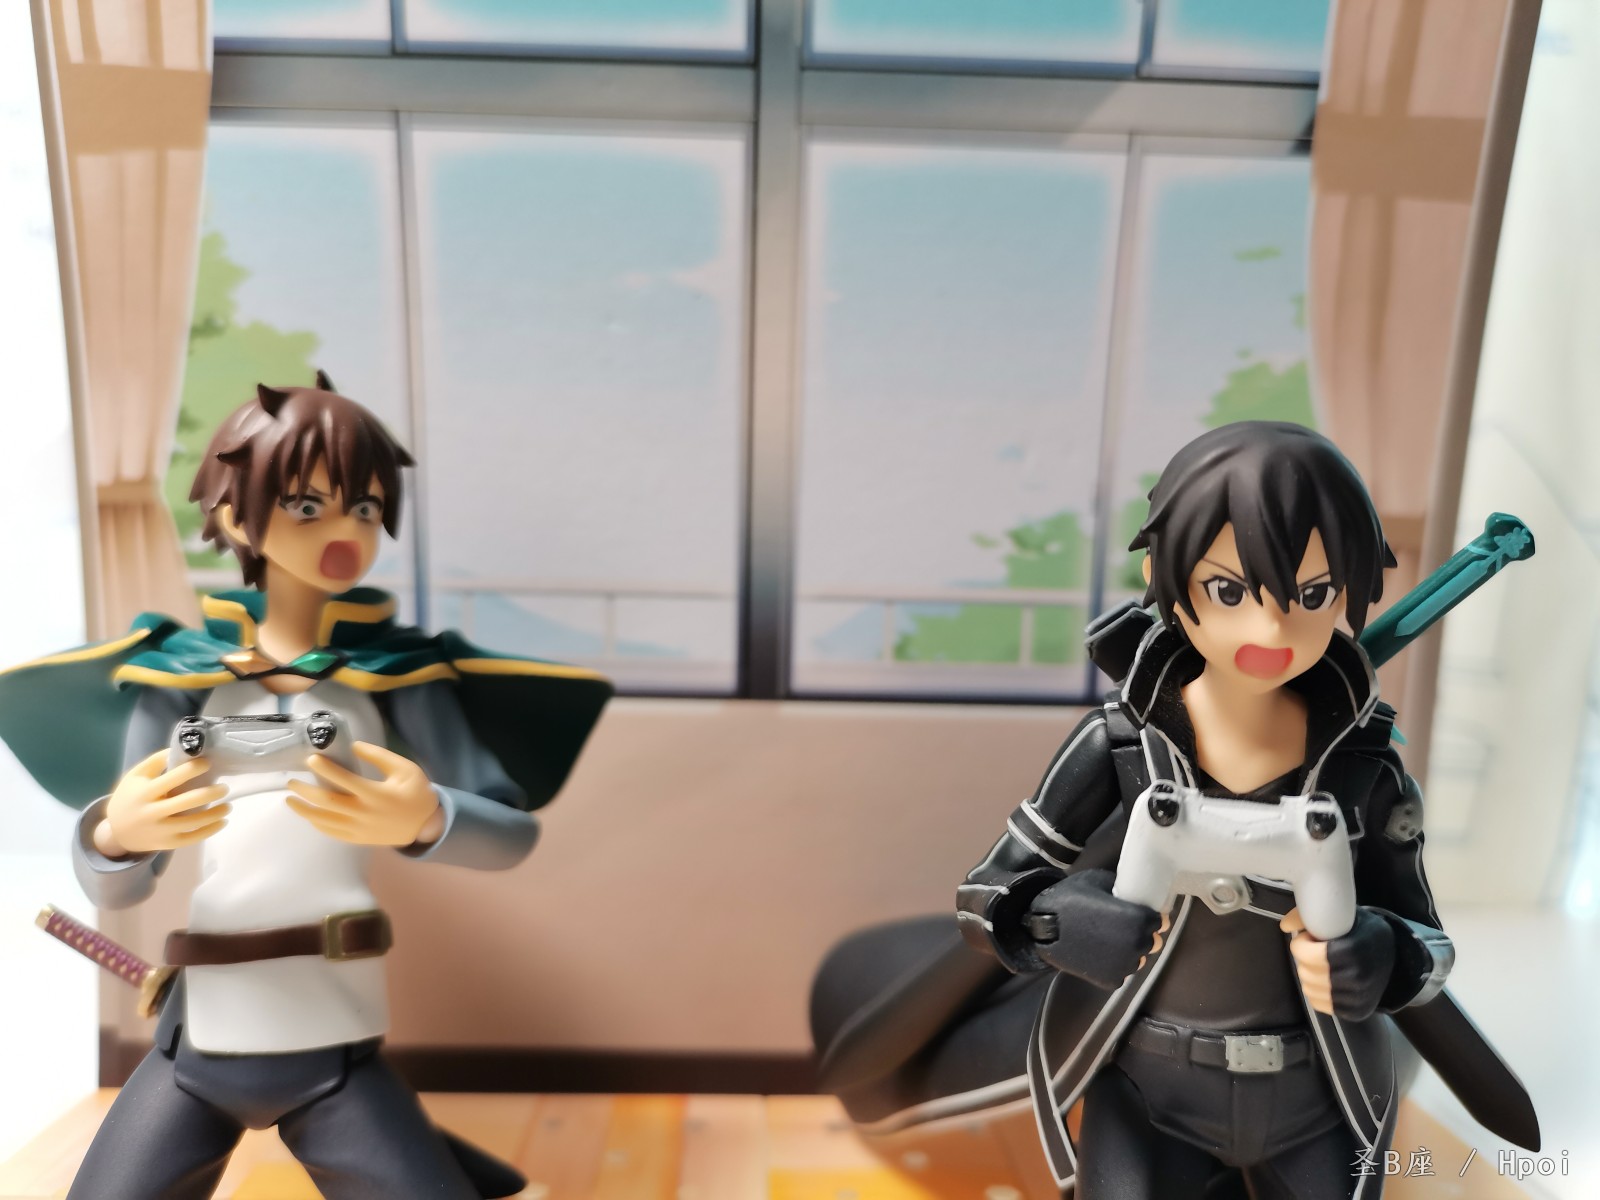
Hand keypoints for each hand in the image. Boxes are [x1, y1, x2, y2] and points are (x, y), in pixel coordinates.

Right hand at [96, 749, 229, 858]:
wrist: (116, 832)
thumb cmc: (130, 797)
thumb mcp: (135, 776)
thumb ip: (156, 761)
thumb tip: (183, 748)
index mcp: (144, 792)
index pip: (172, 778)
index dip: (193, 769)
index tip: (208, 763)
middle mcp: (152, 812)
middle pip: (187, 801)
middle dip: (210, 793)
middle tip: (224, 787)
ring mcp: (160, 830)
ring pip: (193, 823)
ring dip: (215, 813)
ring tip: (228, 805)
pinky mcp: (167, 844)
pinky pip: (192, 838)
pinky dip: (210, 830)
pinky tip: (222, 821)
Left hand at [285, 741, 442, 847]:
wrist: (425, 825)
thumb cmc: (416, 793)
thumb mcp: (405, 769)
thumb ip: (379, 756)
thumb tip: (353, 746)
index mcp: (376, 794)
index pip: (343, 780)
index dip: (324, 769)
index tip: (310, 759)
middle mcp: (364, 813)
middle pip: (326, 802)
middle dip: (305, 791)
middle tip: (292, 781)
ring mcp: (359, 829)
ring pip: (324, 821)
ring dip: (303, 810)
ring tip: (290, 799)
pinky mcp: (357, 839)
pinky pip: (331, 832)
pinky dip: (317, 823)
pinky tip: (309, 815)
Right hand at [1029, 869, 1166, 988]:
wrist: (1042, 927)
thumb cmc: (1070, 899)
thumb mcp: (1099, 882)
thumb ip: (1121, 890)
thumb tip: (1130, 893)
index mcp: (1138, 920)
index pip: (1160, 921)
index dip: (1151, 916)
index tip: (1141, 912)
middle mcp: (1137, 945)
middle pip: (1151, 940)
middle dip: (1141, 933)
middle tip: (1122, 925)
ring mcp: (1124, 966)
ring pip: (1138, 957)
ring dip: (1129, 949)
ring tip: (1108, 939)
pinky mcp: (1111, 981)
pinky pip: (1121, 971)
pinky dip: (1114, 964)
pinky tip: (1099, 952)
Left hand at [1282, 907, 1394, 1019]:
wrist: (1396, 958)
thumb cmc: (1364, 933)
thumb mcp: (1343, 916)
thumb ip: (1310, 916)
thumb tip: (1284, 926)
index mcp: (1354, 951)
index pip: (1307, 955)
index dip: (1301, 944)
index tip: (1310, 937)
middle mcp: (1357, 978)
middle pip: (1306, 972)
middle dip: (1304, 958)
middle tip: (1316, 949)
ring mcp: (1357, 998)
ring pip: (1309, 989)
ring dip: (1309, 974)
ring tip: (1322, 964)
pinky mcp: (1356, 1012)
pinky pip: (1318, 1004)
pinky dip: (1317, 990)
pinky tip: (1328, 978)